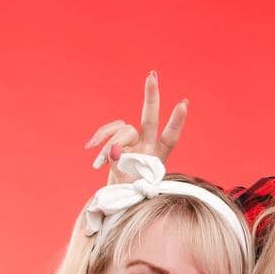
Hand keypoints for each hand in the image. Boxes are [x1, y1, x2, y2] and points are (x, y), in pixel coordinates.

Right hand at [84, 70, 188, 184]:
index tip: (184, 103)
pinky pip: (109, 131)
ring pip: (123, 130)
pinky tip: (91, 149)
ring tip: (99, 162)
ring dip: (109, 144)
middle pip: (150, 119)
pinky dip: (100, 138)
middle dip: (151, 97)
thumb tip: (113, 149)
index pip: (169, 138)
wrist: (117, 198)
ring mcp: (133, 141)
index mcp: (157, 158)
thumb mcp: (127, 187)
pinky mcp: (118, 141)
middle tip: (152, 75)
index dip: (176, 122)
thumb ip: (121, 167)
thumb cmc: (128, 195)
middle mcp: (147, 146)